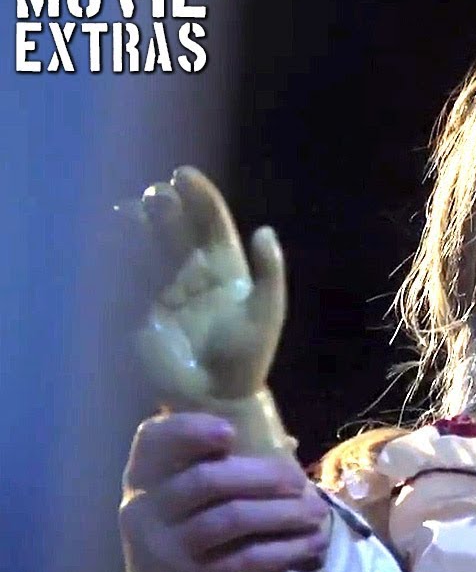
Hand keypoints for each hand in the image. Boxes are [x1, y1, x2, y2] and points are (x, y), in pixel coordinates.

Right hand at [118, 166, 284, 403]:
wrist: (218, 397)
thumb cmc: (248, 356)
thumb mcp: (267, 313)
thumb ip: (270, 273)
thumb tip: (265, 230)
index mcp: (226, 267)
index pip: (211, 224)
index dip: (199, 197)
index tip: (183, 174)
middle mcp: (193, 272)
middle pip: (176, 230)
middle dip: (165, 208)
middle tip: (156, 194)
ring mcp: (165, 289)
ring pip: (148, 248)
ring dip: (138, 227)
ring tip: (128, 211)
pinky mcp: (142, 310)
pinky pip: (129, 277)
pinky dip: (118, 257)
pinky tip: (109, 242)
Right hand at [119, 411, 329, 571]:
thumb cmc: (194, 539)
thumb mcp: (193, 502)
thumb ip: (227, 467)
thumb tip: (287, 442)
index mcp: (144, 477)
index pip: (152, 439)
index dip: (189, 430)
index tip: (230, 431)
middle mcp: (144, 508)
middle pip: (206, 479)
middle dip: (264, 476)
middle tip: (300, 481)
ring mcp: (163, 547)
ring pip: (231, 517)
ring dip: (283, 512)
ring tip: (316, 512)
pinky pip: (245, 557)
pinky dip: (285, 548)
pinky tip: (312, 543)